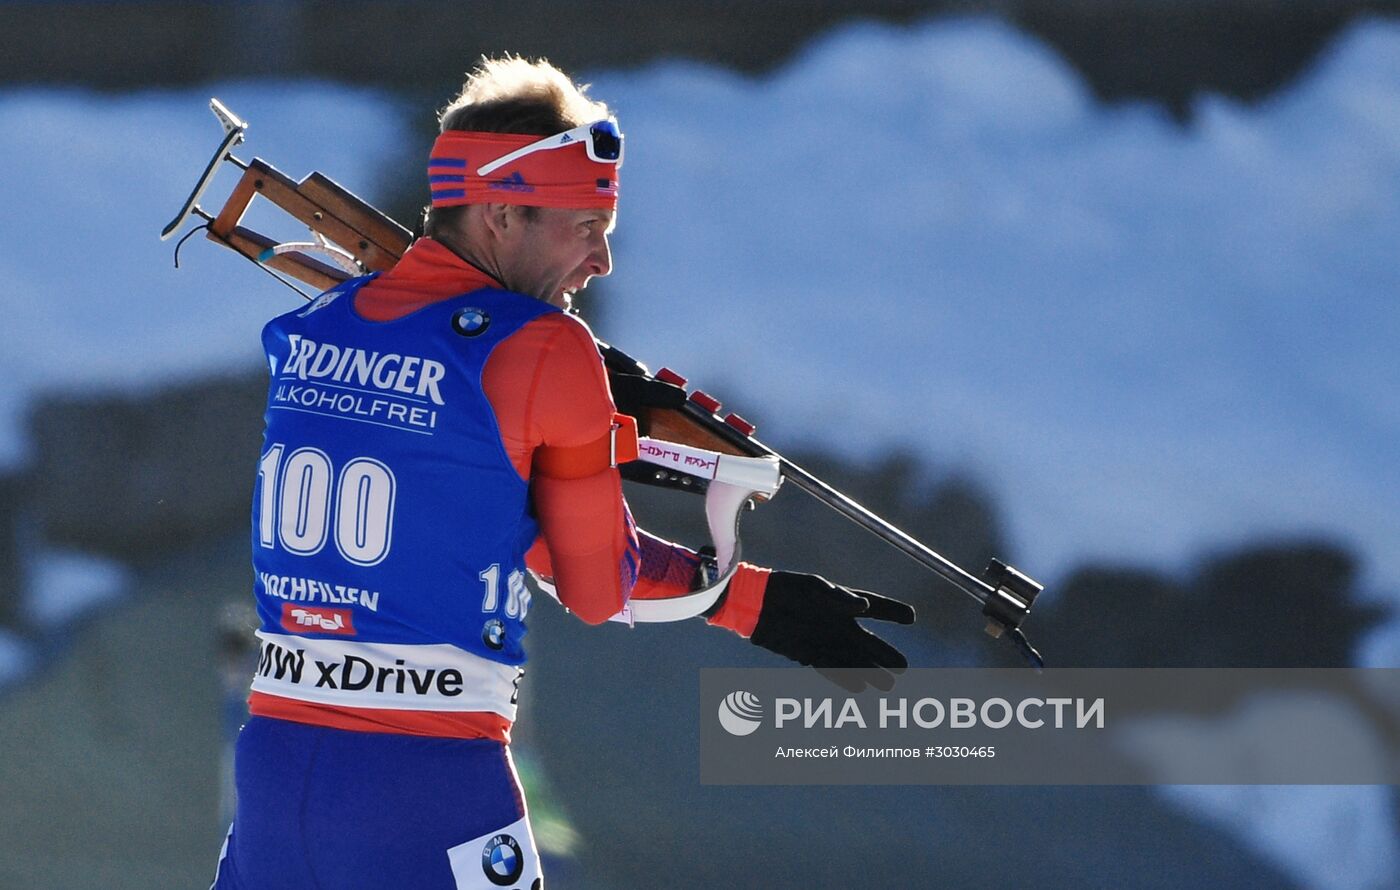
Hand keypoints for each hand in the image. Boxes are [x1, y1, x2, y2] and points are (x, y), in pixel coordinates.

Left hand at [749, 571, 914, 691]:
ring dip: (869, 673)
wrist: (757, 604)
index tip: (911, 618)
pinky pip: (831, 669)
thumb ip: (838, 597)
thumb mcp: (813, 587)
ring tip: (888, 687)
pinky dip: (844, 680)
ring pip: (853, 660)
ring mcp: (825, 640)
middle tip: (904, 667)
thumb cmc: (787, 589)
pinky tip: (859, 689)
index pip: (876, 607)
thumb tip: (864, 606)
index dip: (893, 611)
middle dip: (886, 655)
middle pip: (868, 642)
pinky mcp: (809, 654)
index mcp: (843, 602)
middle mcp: (838, 623)